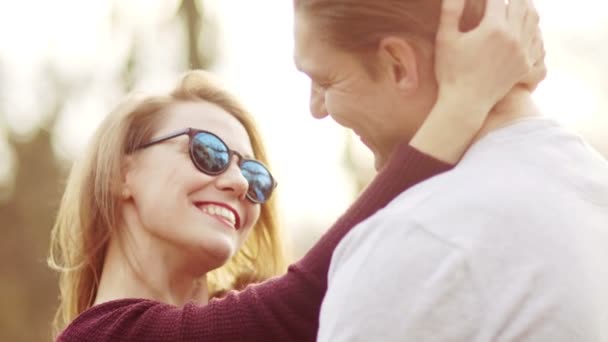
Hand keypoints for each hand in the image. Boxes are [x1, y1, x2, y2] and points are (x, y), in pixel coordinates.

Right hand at [410, 0, 544, 163]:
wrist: (465, 104)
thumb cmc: (451, 72)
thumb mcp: (445, 39)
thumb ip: (451, 11)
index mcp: (494, 28)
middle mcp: (513, 37)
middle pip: (521, 3)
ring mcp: (522, 52)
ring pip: (533, 18)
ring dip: (525, 6)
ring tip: (516, 3)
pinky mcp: (525, 64)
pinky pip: (537, 38)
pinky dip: (532, 26)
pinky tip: (524, 24)